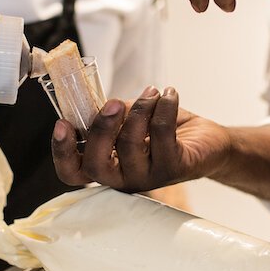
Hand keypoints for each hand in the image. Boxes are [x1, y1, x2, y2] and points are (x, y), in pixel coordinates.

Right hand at [51, 86, 231, 192]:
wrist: (208, 141)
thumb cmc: (164, 130)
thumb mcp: (129, 118)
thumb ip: (109, 113)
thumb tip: (93, 99)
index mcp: (106, 166)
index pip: (73, 173)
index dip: (62, 153)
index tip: (62, 123)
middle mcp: (123, 178)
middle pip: (96, 166)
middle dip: (100, 130)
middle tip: (112, 104)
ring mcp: (148, 177)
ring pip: (130, 145)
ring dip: (139, 109)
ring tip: (152, 92)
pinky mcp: (174, 168)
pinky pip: (161, 133)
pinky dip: (164, 107)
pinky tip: (169, 94)